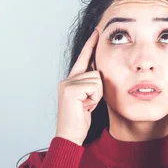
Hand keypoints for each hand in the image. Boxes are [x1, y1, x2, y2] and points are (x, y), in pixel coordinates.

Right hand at [55, 28, 102, 145]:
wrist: (70, 136)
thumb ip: (92, 84)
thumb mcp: (89, 98)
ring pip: (97, 79)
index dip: (91, 45)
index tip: (98, 31)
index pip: (84, 58)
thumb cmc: (81, 120)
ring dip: (96, 95)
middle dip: (98, 90)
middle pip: (96, 72)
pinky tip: (84, 107)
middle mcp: (67, 79)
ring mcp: (67, 84)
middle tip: (87, 104)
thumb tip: (100, 72)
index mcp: (71, 80)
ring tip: (86, 106)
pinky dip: (94, 98)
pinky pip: (94, 87)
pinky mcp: (70, 90)